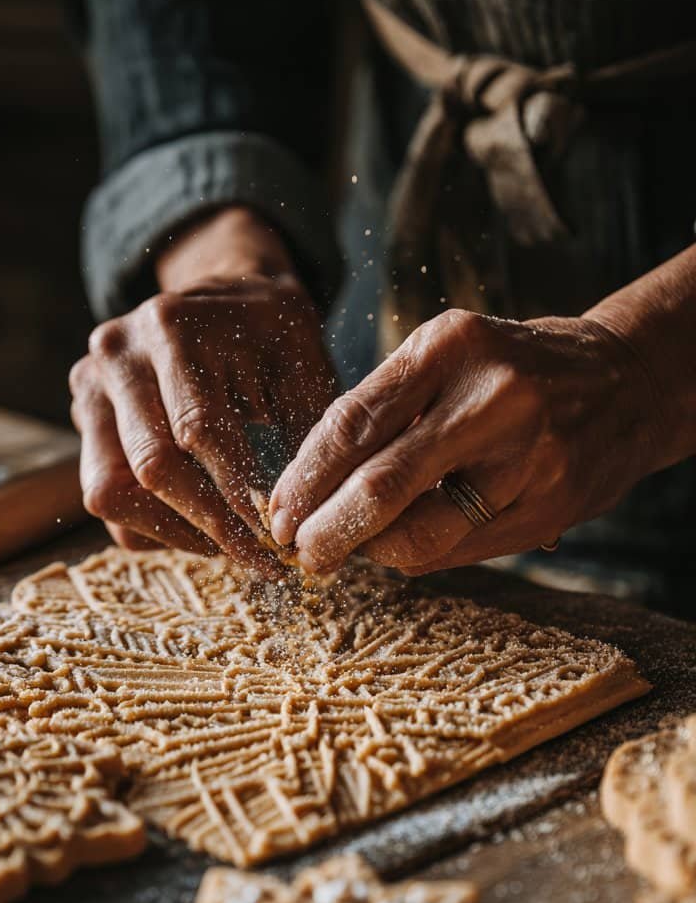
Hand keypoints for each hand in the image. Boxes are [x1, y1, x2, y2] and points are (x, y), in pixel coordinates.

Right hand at [69, 207, 336, 570]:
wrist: (224, 294)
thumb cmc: (272, 334)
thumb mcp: (301, 365)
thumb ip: (302, 434)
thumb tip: (304, 518)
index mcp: (173, 327)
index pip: (199, 431)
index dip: (238, 494)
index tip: (277, 540)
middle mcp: (118, 352)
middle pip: (150, 467)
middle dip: (210, 525)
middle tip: (261, 559)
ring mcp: (90, 384)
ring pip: (110, 492)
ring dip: (174, 532)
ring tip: (231, 547)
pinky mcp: (83, 415)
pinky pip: (104, 495)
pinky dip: (152, 525)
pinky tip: (201, 526)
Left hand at [269, 309, 665, 574]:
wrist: (625, 382)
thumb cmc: (509, 372)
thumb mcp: (447, 358)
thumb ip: (385, 410)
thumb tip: (306, 488)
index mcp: (449, 347)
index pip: (352, 423)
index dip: (304, 479)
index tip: (276, 511)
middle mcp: (490, 398)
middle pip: (380, 486)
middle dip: (325, 530)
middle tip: (298, 550)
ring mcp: (526, 457)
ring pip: (419, 532)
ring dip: (369, 552)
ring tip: (347, 551)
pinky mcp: (546, 505)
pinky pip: (458, 549)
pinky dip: (416, 555)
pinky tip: (398, 548)